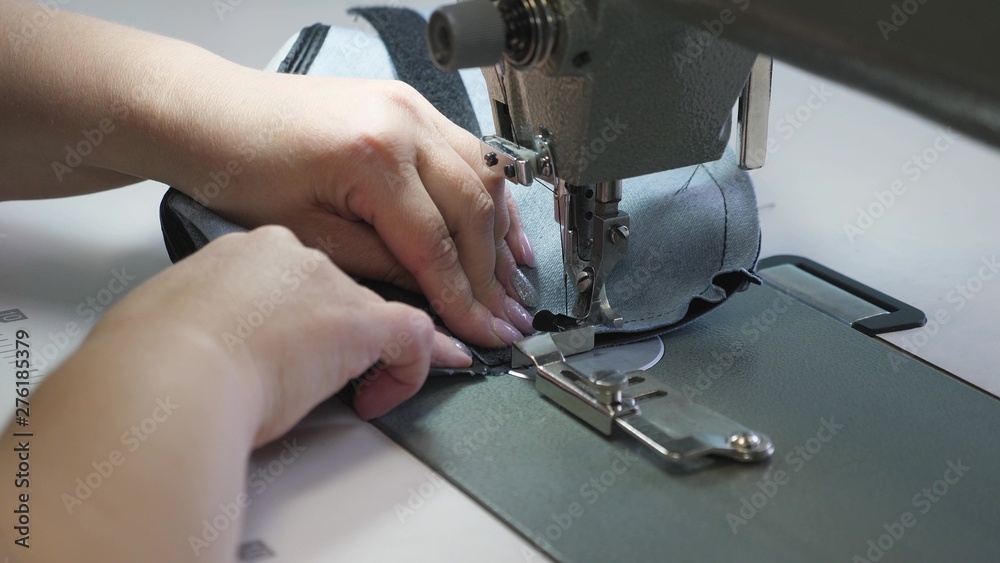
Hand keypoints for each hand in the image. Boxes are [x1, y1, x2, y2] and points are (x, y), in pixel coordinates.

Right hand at [99, 225, 471, 443]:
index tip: (290, 351)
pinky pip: (415, 336)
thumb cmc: (152, 361)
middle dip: (334, 337)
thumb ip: (202, 324)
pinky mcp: (361, 321)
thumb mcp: (171, 326)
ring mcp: (328, 284)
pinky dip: (413, 368)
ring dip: (374, 355)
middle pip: (335, 293)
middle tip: (319, 380)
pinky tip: (389, 396)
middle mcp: (291, 257)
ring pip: (377, 312)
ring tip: (363, 396)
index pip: (290, 280)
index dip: (299, 318)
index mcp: (239, 252)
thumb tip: (208, 350)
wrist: (170, 374)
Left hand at [177, 73, 536, 348]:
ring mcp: (411, 107)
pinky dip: (490, 195)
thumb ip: (380, 264)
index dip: (464, 298)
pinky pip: (470, 152)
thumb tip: (433, 293)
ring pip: (485, 177)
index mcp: (372, 157)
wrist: (211, 113)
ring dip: (502, 234)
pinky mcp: (409, 105)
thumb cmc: (238, 169)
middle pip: (473, 210)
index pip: (436, 244)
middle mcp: (403, 123)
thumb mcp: (307, 235)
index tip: (484, 332)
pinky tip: (503, 227)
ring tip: (515, 283)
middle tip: (510, 317)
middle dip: (494, 274)